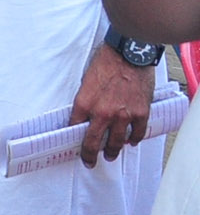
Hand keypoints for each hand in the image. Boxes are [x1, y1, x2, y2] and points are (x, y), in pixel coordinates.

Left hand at [69, 42, 155, 166]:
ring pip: (116, 141)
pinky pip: (137, 132)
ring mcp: (123, 114)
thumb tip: (85, 113)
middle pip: (93, 141)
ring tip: (110, 155)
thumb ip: (86, 99)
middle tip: (89, 161)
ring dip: (112, 151)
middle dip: (90, 154)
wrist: (129, 53)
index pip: (75, 127)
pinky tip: (130, 142)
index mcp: (84, 102)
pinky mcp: (140, 112)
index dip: (74, 138)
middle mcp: (102, 112)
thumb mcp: (86, 80)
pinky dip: (133, 139)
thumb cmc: (106, 61)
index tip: (74, 145)